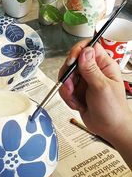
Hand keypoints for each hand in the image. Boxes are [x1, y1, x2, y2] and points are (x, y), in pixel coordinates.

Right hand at [58, 40, 131, 167]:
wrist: (108, 128)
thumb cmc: (112, 109)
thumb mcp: (102, 87)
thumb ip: (91, 69)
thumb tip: (84, 51)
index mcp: (104, 66)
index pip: (89, 48)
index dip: (77, 52)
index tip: (71, 63)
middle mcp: (93, 71)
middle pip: (73, 62)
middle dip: (68, 76)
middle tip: (71, 87)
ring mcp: (84, 81)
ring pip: (66, 76)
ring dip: (66, 88)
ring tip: (74, 98)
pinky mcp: (77, 90)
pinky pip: (65, 88)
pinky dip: (67, 97)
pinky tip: (76, 104)